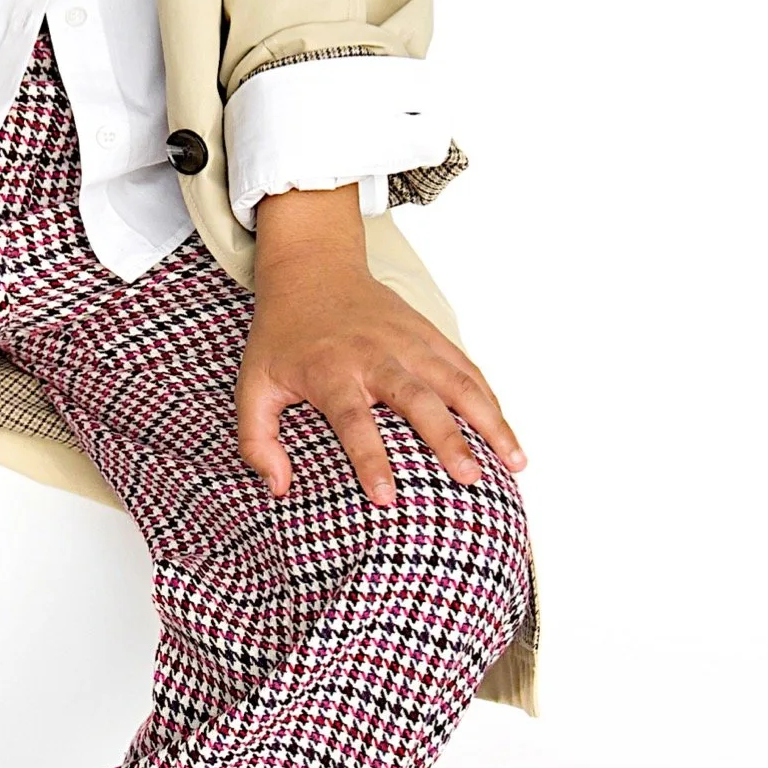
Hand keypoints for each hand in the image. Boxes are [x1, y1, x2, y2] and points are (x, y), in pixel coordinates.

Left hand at [236, 185, 525, 508]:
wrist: (312, 269)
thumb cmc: (281, 338)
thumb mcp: (251, 384)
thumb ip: (255, 439)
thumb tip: (278, 488)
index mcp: (330, 370)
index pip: (353, 420)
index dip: (369, 458)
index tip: (387, 498)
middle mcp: (375, 355)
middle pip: (417, 398)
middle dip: (446, 438)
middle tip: (470, 479)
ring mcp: (408, 341)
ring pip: (456, 381)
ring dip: (488, 420)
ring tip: (515, 461)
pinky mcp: (429, 334)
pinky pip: (465, 368)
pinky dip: (490, 400)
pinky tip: (508, 433)